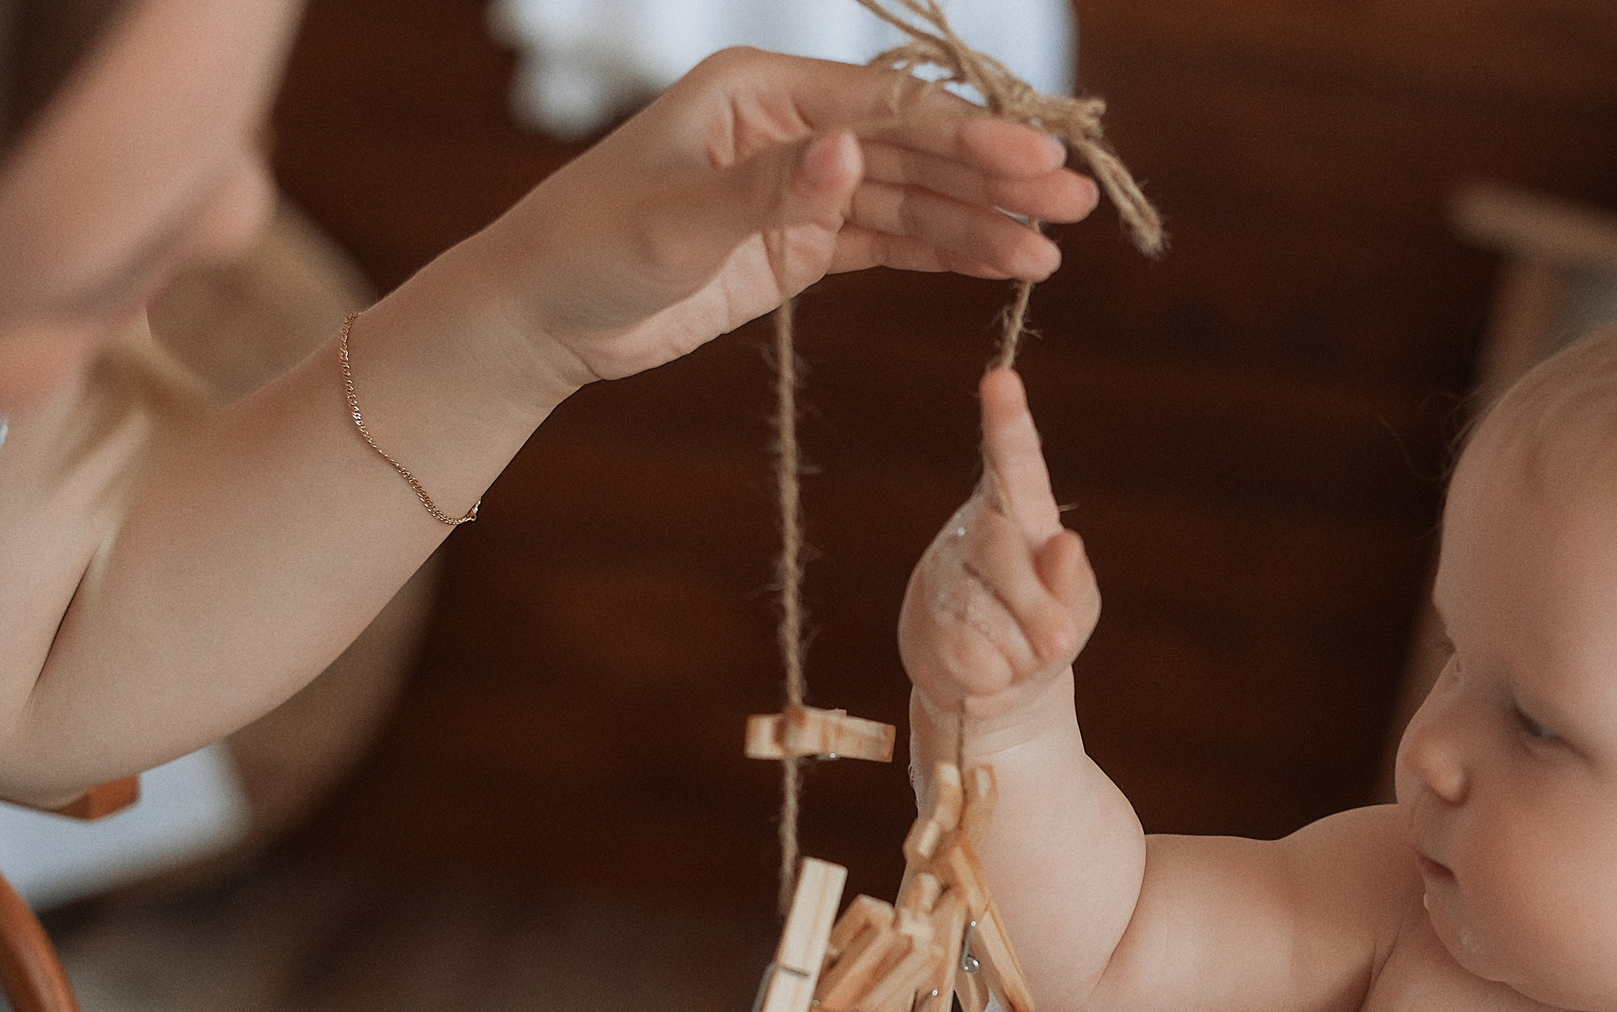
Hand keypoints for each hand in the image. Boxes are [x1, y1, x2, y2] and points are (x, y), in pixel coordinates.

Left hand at [481, 48, 1100, 387]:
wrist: (542, 315)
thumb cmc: (590, 248)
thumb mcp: (677, 220)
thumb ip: (772, 189)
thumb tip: (851, 147)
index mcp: (759, 92)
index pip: (884, 107)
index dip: (964, 133)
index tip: (1032, 157)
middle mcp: (791, 128)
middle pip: (914, 148)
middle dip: (995, 174)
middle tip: (1075, 198)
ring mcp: (802, 187)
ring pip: (912, 200)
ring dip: (982, 223)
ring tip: (1053, 251)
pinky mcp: (802, 245)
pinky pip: (890, 243)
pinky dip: (946, 254)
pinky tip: (1003, 264)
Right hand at [900, 367, 1100, 732]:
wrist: (1000, 692)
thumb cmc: (1046, 631)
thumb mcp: (1077, 606)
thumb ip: (1073, 581)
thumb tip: (1064, 544)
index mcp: (1020, 512)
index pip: (1013, 460)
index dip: (1007, 422)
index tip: (1001, 379)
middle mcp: (974, 532)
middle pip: (1002, 553)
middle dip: (1037, 610)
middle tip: (1061, 645)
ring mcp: (942, 576)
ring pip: (987, 616)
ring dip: (1017, 655)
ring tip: (1014, 656)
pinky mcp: (922, 625)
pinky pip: (967, 657)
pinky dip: (991, 680)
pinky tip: (985, 672)